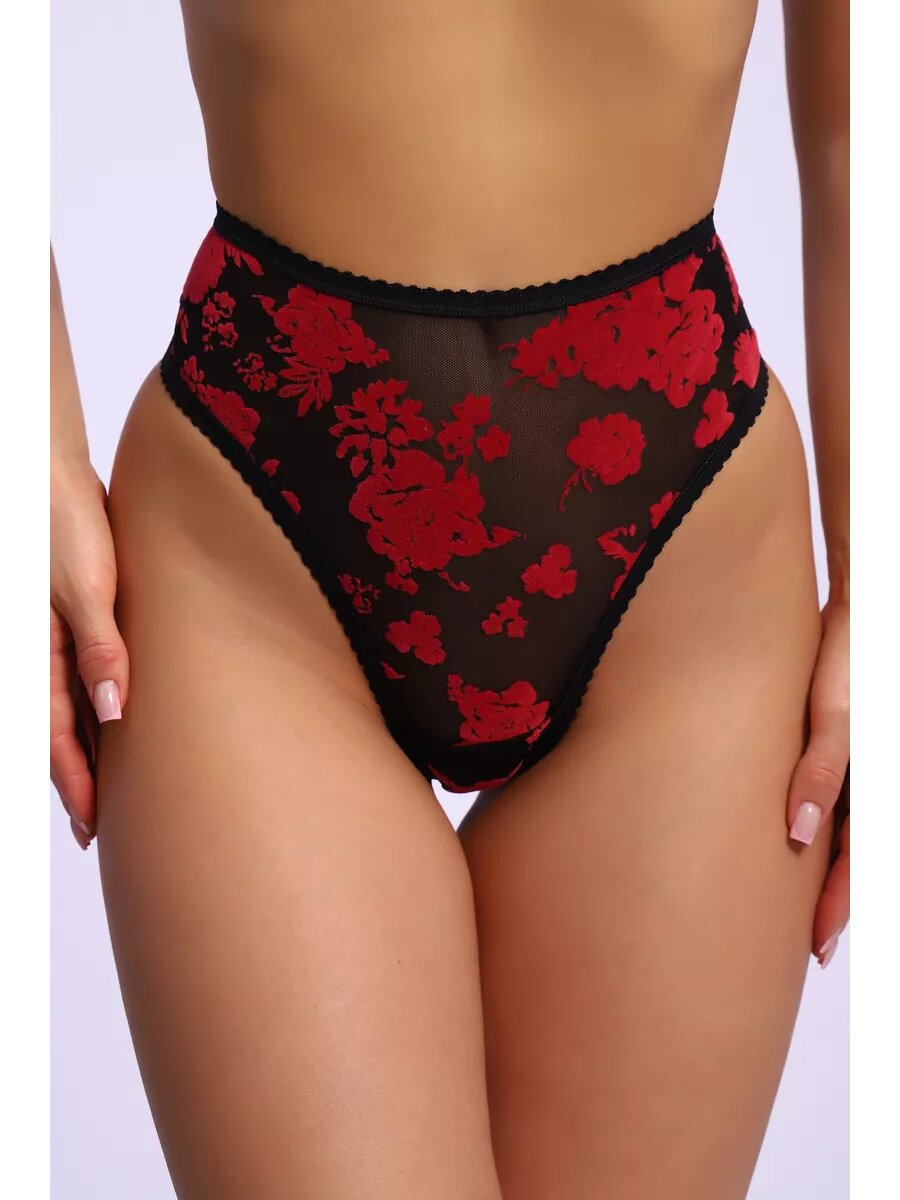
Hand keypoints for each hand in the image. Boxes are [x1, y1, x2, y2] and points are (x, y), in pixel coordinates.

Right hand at [50, 457, 128, 848]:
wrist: (48, 468)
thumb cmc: (63, 520)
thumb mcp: (85, 588)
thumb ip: (99, 649)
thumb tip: (115, 713)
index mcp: (36, 653)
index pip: (55, 736)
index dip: (76, 784)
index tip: (94, 825)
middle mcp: (41, 649)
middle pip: (59, 730)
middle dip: (77, 779)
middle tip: (99, 825)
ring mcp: (54, 632)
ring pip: (68, 705)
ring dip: (85, 747)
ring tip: (105, 783)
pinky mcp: (74, 611)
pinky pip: (78, 672)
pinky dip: (91, 703)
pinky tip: (109, 715)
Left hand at [786, 600, 848, 966]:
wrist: (864, 603)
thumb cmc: (854, 650)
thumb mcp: (839, 710)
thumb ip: (821, 768)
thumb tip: (798, 831)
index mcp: (880, 777)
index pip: (866, 857)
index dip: (841, 902)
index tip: (817, 941)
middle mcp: (879, 779)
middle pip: (865, 853)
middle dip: (840, 900)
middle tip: (811, 945)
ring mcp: (871, 767)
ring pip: (858, 834)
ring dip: (835, 873)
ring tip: (806, 912)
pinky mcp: (856, 750)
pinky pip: (850, 803)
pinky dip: (834, 834)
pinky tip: (804, 846)